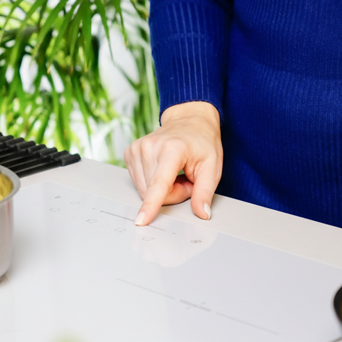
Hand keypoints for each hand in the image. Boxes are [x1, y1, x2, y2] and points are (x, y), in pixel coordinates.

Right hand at [123, 101, 222, 225]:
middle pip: (156, 192)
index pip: (160, 183)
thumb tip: (201, 214)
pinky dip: (152, 182)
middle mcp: (150, 146)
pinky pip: (139, 183)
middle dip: (173, 193)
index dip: (151, 204)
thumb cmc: (202, 142)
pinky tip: (162, 170)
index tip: (141, 220)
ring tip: (175, 173)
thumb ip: (205, 192)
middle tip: (186, 178)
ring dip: (162, 189)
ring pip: (145, 190)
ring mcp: (137, 148)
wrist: (190, 121)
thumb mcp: (212, 167)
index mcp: (173, 149)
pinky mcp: (129, 153)